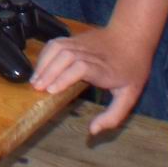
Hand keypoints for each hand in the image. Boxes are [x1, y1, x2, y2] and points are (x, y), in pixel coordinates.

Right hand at [29, 27, 150, 135]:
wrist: (132, 35)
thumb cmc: (131, 67)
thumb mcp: (130, 95)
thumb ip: (113, 116)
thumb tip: (93, 130)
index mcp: (105, 69)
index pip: (81, 67)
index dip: (64, 77)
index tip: (52, 90)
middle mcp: (91, 54)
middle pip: (66, 56)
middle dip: (49, 72)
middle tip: (37, 88)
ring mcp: (82, 43)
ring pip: (58, 47)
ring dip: (44, 63)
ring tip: (35, 80)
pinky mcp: (75, 38)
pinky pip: (56, 43)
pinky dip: (45, 55)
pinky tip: (40, 68)